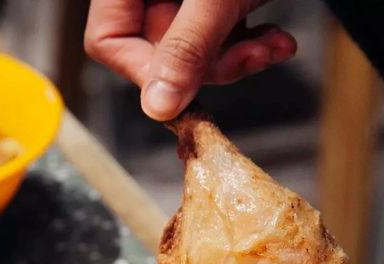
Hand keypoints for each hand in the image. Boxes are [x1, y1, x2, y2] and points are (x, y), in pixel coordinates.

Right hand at [85, 1, 296, 120]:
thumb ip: (187, 46)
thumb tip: (157, 106)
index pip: (108, 39)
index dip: (144, 71)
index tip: (181, 89)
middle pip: (159, 51)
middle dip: (209, 65)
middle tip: (248, 59)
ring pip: (194, 51)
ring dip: (238, 58)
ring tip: (272, 46)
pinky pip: (220, 36)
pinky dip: (251, 43)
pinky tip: (276, 39)